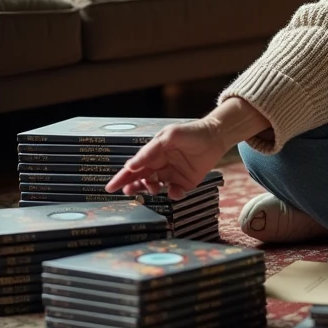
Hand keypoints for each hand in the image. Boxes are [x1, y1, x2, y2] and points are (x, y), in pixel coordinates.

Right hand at [105, 119, 228, 199]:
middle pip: (140, 179)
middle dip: (132, 186)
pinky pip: (175, 193)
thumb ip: (151, 150)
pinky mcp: (185, 183)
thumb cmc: (190, 132)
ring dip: (150, 190)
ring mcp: (172, 176)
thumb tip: (132, 164)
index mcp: (153, 154)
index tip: (111, 187)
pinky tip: (175, 191)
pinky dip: (173, 195)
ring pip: (154, 188)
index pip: (134, 167)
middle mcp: (160, 166)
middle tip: (128, 191)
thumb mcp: (169, 136)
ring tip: (153, 188)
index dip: (122, 177)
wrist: (216, 136)